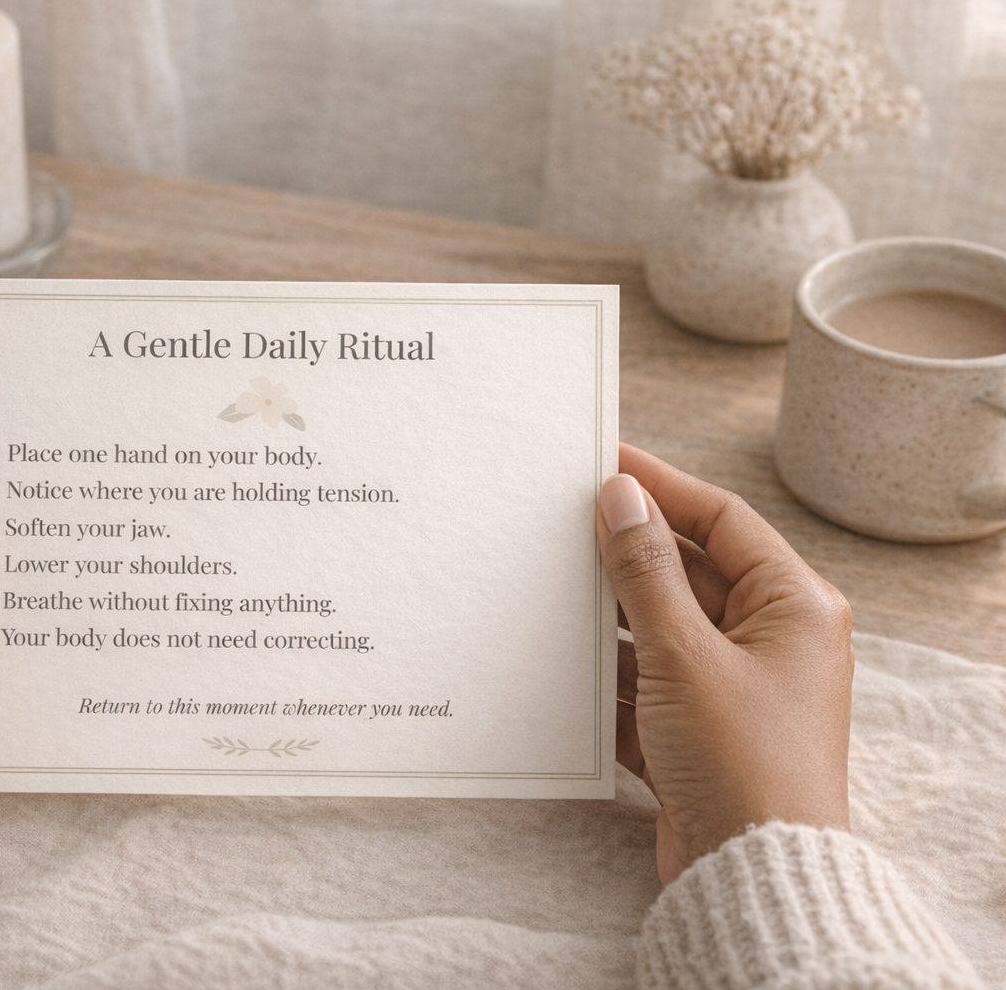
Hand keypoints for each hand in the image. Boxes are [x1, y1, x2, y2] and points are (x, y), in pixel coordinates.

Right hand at [599, 444, 852, 884]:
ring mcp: (735, 688)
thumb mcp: (684, 653)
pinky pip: (646, 683)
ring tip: (545, 587)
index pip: (722, 520)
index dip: (662, 488)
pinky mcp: (700, 732)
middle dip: (626, 554)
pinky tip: (558, 662)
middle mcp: (771, 640)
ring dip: (609, 616)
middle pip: (689, 572)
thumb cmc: (742, 760)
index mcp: (794, 606)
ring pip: (661, 628)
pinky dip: (607, 674)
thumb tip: (620, 498)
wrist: (752, 876)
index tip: (603, 463)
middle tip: (560, 524)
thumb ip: (646, 572)